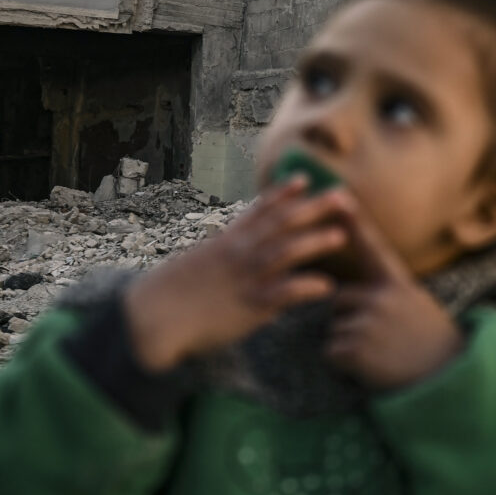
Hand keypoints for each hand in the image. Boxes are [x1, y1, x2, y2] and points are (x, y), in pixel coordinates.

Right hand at [124, 177, 343, 370]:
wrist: (151, 316)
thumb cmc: (172, 293)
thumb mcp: (200, 262)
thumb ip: (224, 255)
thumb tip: (238, 251)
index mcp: (228, 242)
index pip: (259, 211)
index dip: (283, 194)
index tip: (305, 178)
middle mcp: (240, 254)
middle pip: (282, 224)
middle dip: (313, 209)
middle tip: (343, 196)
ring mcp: (246, 278)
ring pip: (285, 253)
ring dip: (314, 242)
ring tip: (340, 235)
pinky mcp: (248, 306)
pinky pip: (281, 295)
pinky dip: (304, 288)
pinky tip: (326, 287)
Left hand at [326, 197, 465, 390]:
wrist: (446, 377)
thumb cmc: (428, 342)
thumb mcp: (414, 305)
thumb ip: (385, 293)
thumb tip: (344, 293)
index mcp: (399, 284)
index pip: (373, 247)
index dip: (354, 220)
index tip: (338, 195)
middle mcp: (382, 296)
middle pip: (338, 298)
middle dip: (347, 319)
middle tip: (378, 339)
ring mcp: (368, 321)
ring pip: (334, 328)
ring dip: (348, 344)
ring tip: (380, 354)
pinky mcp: (355, 347)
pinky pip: (331, 352)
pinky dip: (344, 364)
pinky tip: (371, 367)